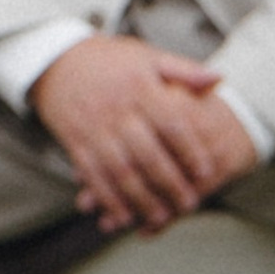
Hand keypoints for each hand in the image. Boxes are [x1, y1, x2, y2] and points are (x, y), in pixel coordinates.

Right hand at [30, 37, 257, 230]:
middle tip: (190, 205)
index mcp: (140, 87)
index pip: (171, 124)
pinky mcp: (75, 142)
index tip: (206, 171)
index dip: (190, 150)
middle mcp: (117, 110)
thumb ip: (183, 71)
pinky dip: (108, 198)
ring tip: (161, 217)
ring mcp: (94, 128)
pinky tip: (122, 216)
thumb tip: (219, 80)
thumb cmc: (109, 59)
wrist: (56, 60)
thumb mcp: (147, 56)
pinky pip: (93, 175)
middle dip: (170, 183)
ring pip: (121, 171)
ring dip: (141, 199)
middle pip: (148, 154)